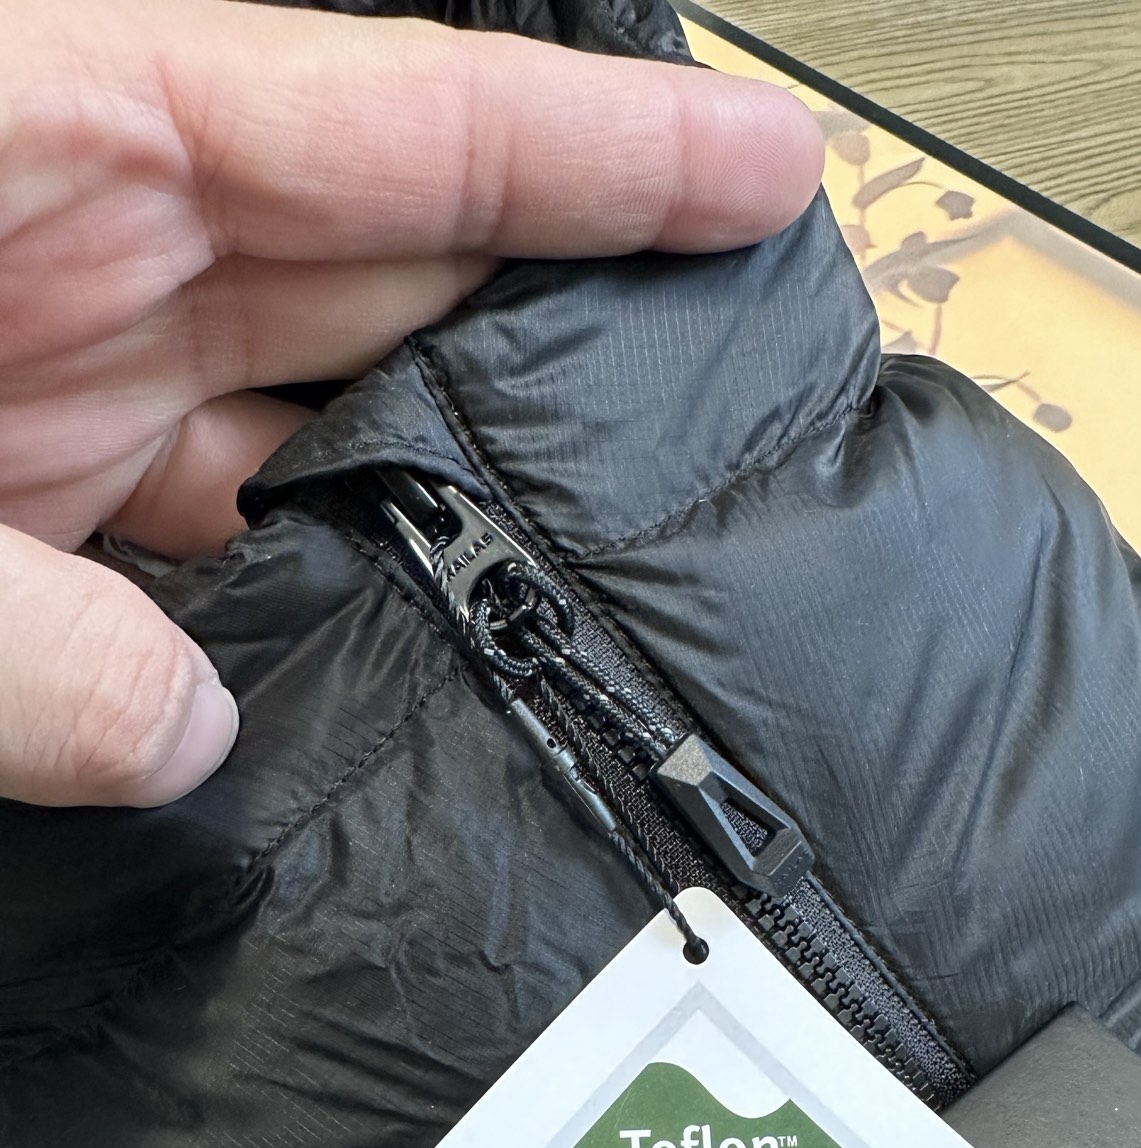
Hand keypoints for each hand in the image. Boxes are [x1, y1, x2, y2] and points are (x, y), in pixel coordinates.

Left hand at [0, 0, 821, 806]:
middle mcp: (83, 252)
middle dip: (564, 322)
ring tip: (588, 562)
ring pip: (322, 420)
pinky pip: (219, 529)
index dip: (603, 148)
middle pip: (392, 265)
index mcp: (51, 139)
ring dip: (447, 494)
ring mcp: (60, 378)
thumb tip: (189, 737)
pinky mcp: (33, 497)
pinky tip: (396, 648)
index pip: (390, 119)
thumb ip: (24, 637)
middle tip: (728, 392)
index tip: (768, 173)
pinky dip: (311, 589)